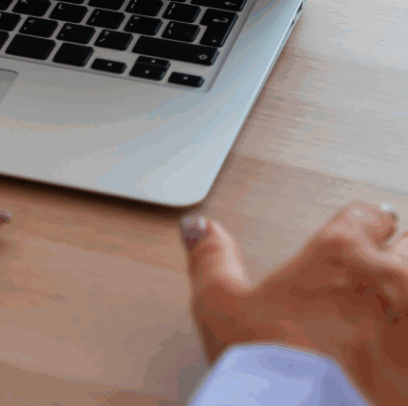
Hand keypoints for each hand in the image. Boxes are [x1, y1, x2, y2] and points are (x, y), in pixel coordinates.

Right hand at [183, 200, 407, 403]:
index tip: (361, 234)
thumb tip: (202, 230)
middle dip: (394, 262)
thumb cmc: (279, 373)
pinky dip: (406, 345)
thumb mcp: (220, 308)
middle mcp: (392, 280)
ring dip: (405, 301)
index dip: (361, 226)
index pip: (365, 216)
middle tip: (374, 284)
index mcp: (340, 254)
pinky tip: (395, 359)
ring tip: (389, 321)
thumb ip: (212, 260)